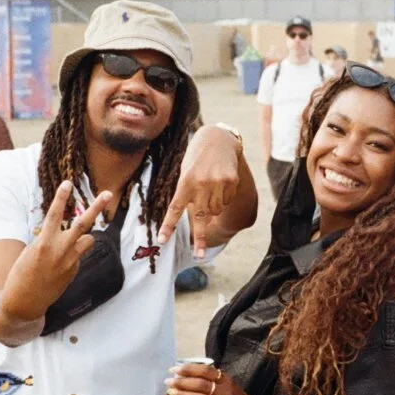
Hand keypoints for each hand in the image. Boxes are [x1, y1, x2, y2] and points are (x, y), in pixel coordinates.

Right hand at [2, 181, 112, 320]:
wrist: (25, 302)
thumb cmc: (21, 274)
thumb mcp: (30, 252)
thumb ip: (47, 239)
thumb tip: (59, 232)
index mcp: (44, 243)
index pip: (54, 215)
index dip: (61, 198)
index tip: (68, 183)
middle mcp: (60, 250)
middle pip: (83, 224)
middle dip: (96, 207)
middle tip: (107, 194)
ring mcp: (70, 262)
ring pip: (88, 240)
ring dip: (84, 236)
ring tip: (75, 239)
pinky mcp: (75, 271)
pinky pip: (78, 256)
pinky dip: (71, 255)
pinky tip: (58, 268)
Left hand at [159, 126, 241, 256]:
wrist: (219, 139)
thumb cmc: (197, 158)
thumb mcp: (186, 171)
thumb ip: (188, 192)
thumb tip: (200, 217)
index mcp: (185, 181)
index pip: (174, 207)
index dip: (168, 225)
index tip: (162, 240)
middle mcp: (202, 183)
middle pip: (200, 217)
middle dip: (200, 237)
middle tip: (199, 255)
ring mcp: (218, 183)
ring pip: (216, 210)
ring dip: (213, 207)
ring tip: (211, 189)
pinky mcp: (231, 182)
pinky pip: (227, 201)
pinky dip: (223, 198)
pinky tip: (221, 183)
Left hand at [169, 362, 254, 394]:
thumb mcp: (229, 385)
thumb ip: (213, 380)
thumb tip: (189, 375)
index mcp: (226, 380)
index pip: (205, 371)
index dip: (189, 369)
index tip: (175, 369)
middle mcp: (225, 392)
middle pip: (201, 384)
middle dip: (182, 382)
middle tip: (169, 381)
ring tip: (172, 392)